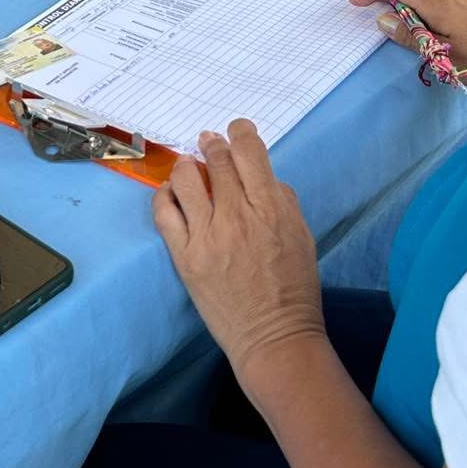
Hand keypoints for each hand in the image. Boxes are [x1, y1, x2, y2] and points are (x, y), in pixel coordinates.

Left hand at [155, 121, 324, 374]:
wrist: (273, 336)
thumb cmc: (294, 288)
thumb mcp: (302, 235)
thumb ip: (282, 200)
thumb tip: (260, 175)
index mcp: (271, 208)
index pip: (249, 152)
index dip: (240, 133)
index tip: (236, 131)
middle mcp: (237, 215)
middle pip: (216, 160)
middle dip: (212, 144)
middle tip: (208, 141)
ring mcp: (207, 235)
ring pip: (185, 179)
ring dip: (186, 165)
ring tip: (189, 167)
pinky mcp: (185, 255)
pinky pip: (164, 212)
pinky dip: (165, 194)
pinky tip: (170, 193)